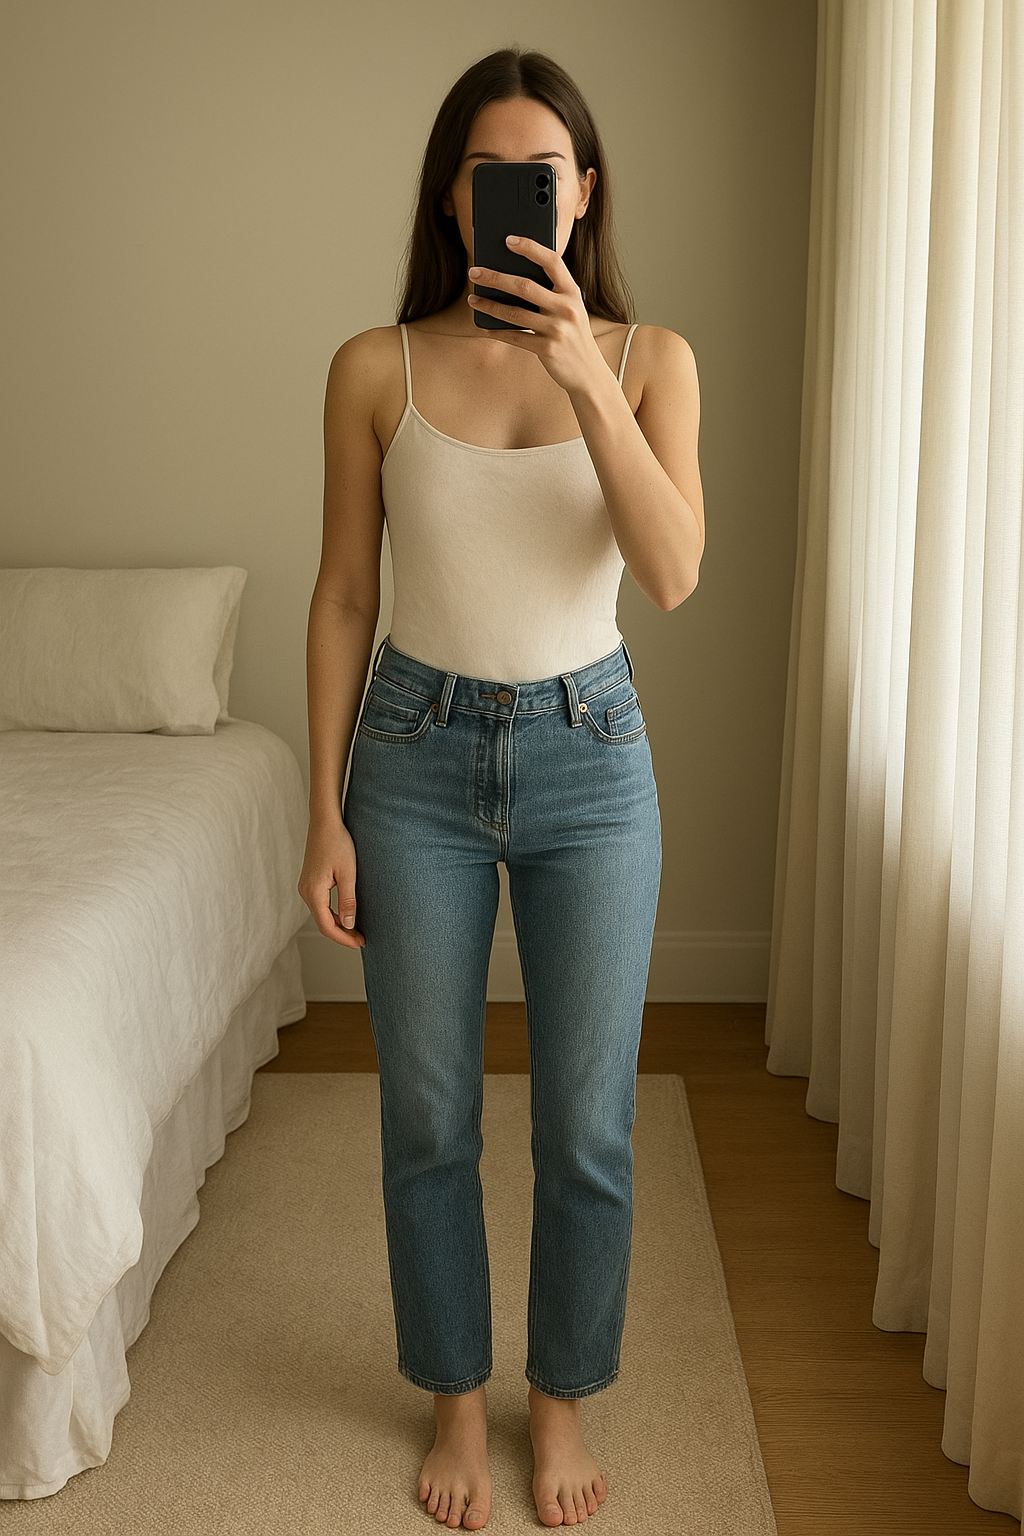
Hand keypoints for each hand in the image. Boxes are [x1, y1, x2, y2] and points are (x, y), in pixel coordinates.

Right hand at [297, 818, 365, 948]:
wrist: (325, 823)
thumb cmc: (338, 843)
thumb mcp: (348, 873)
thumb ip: (348, 900)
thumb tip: (349, 924)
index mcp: (313, 892)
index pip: (327, 926)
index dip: (344, 938)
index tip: (360, 943)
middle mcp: (306, 892)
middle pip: (323, 923)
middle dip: (342, 934)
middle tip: (362, 940)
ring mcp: (306, 887)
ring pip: (321, 915)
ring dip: (338, 925)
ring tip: (357, 931)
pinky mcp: (310, 882)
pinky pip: (321, 905)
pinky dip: (333, 914)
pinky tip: (347, 915)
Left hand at [467, 235, 607, 395]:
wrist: (589, 373)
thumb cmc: (574, 336)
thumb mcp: (571, 310)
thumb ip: (551, 294)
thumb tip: (512, 279)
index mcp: (572, 292)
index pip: (552, 261)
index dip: (530, 248)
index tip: (508, 240)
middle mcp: (566, 308)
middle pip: (524, 286)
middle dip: (495, 277)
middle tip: (474, 272)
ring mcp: (557, 330)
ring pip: (515, 313)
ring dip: (489, 305)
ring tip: (472, 298)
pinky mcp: (547, 350)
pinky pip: (515, 337)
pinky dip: (496, 331)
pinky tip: (483, 326)